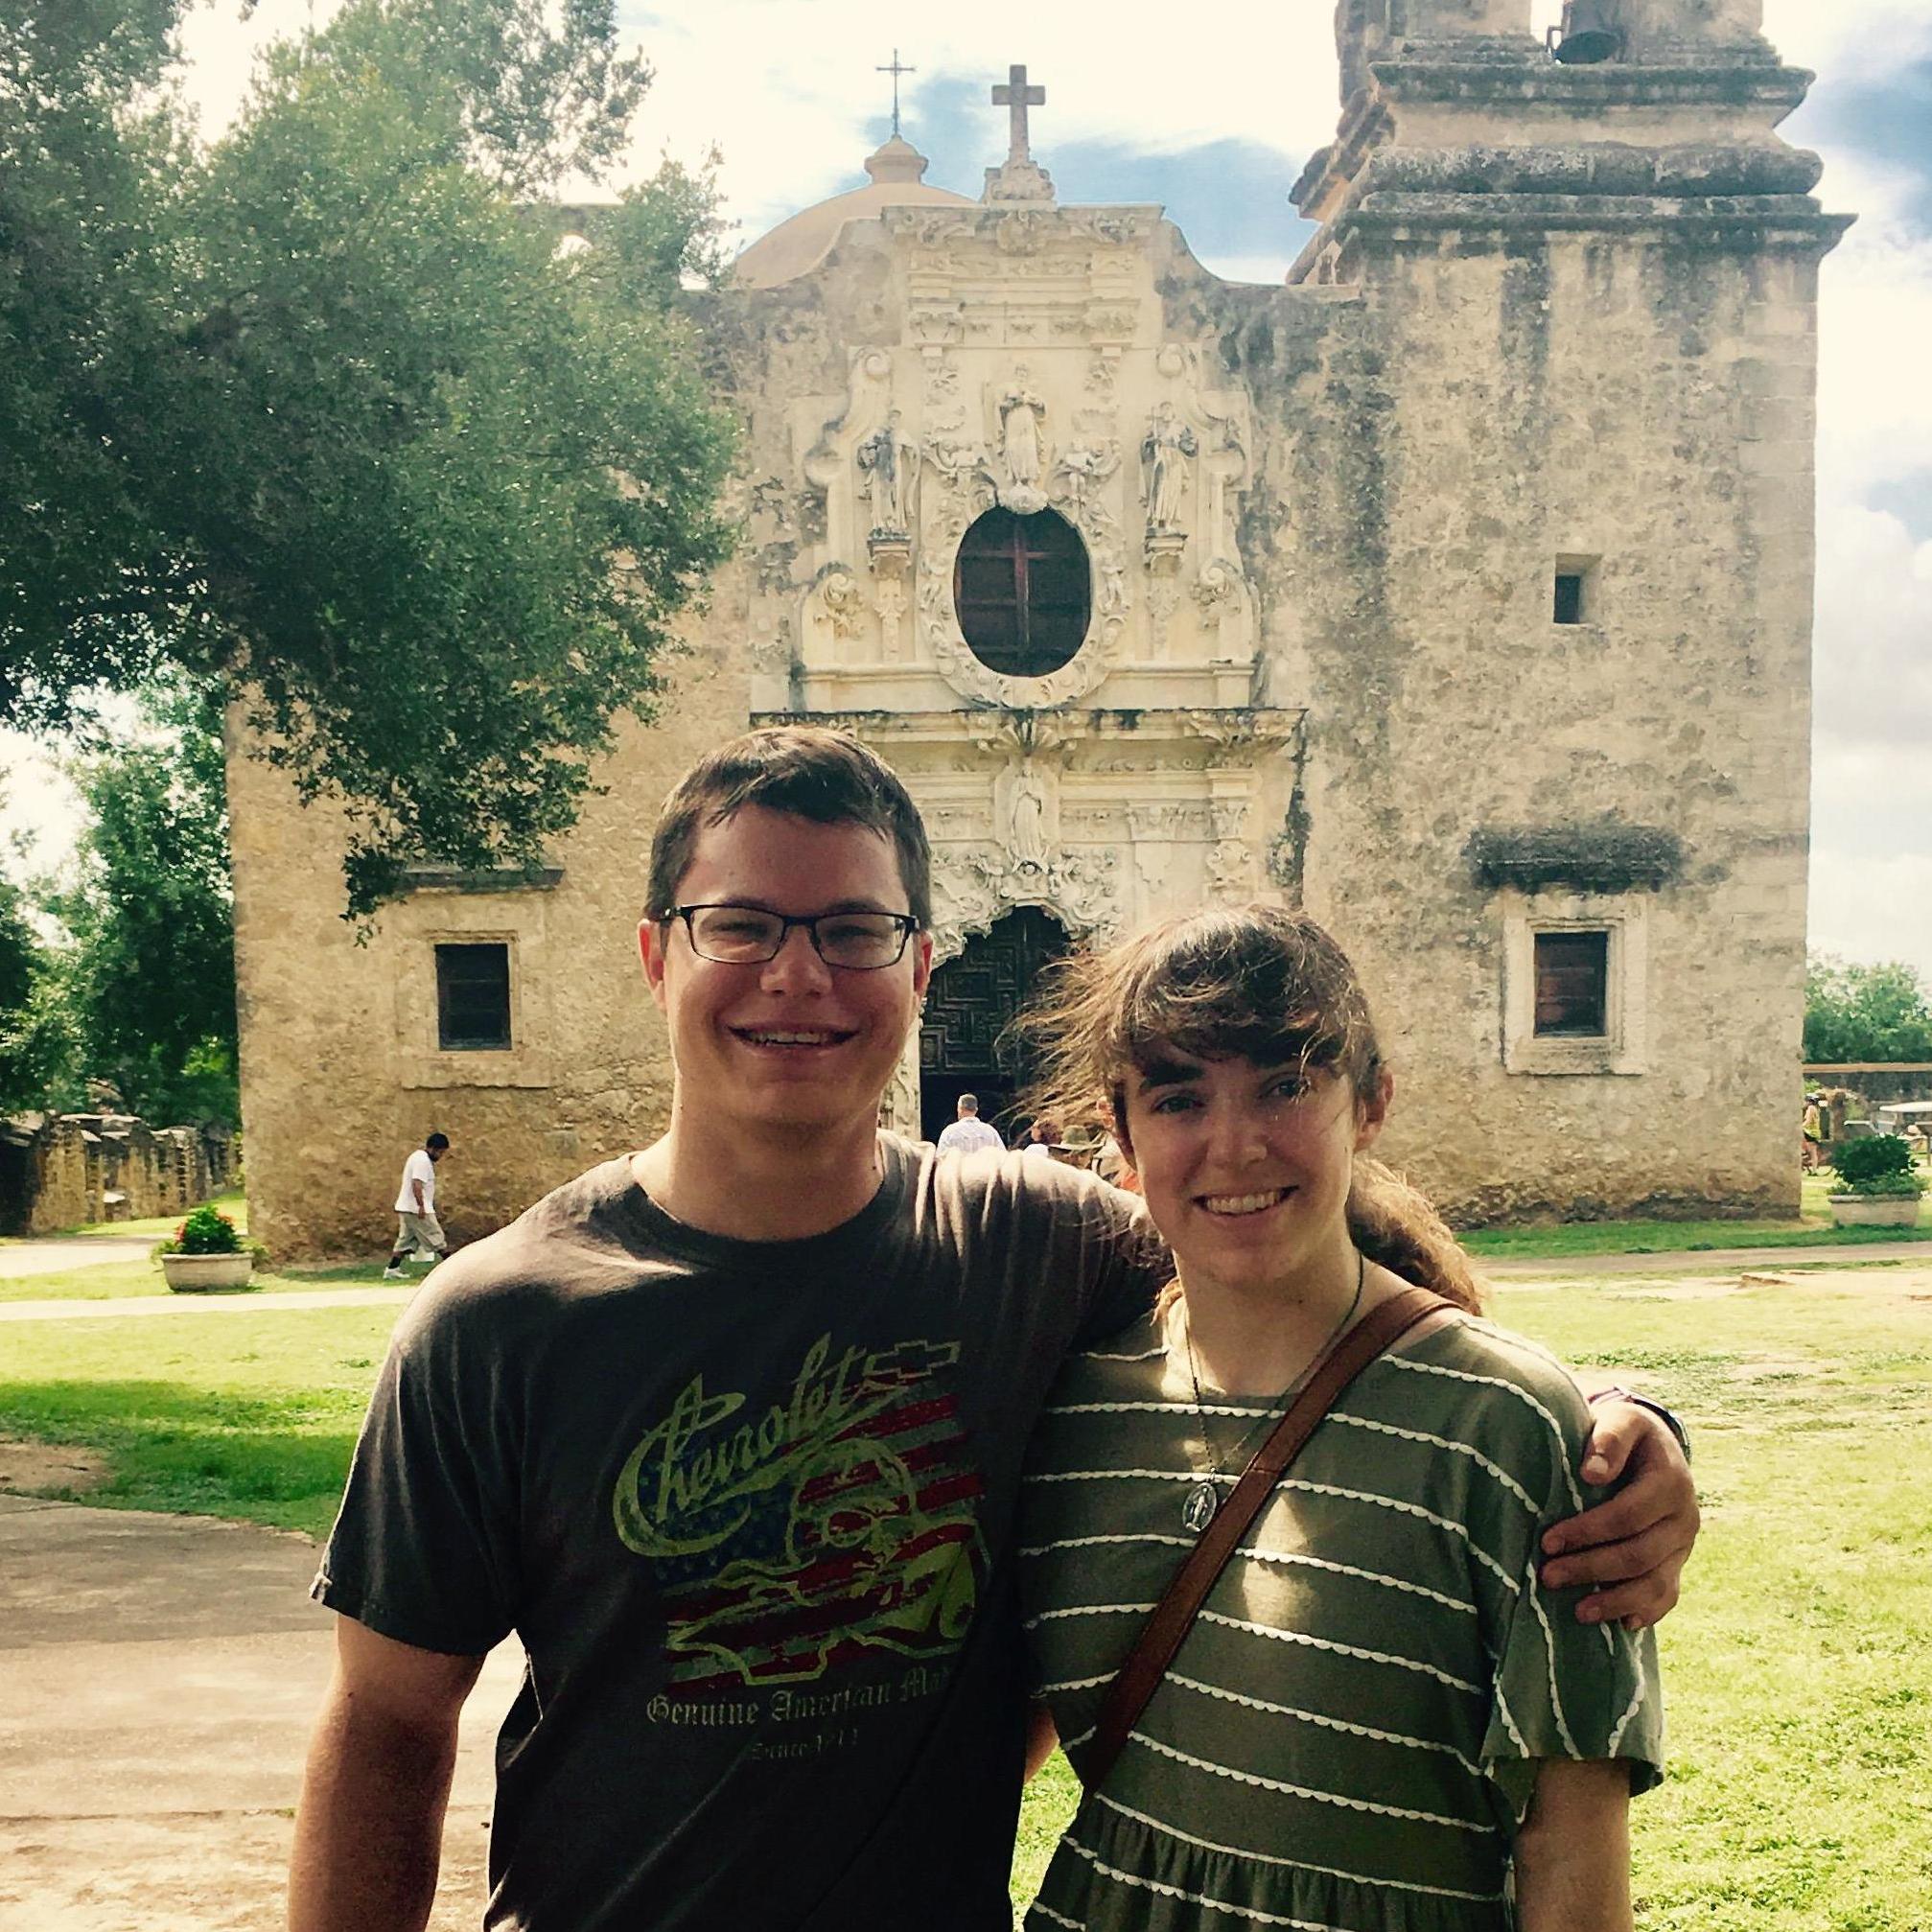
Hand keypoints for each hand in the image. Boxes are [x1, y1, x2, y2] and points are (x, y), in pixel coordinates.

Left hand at [1539, 1399, 1697, 1630]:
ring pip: (1656, 1583)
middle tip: (1548, 1576)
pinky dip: (1647, 1611)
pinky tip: (1622, 1625)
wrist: (1653, 1444)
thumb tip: (1592, 1473)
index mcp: (1671, 1482)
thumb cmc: (1626, 1431)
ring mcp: (1684, 1545)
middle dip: (1591, 1569)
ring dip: (1616, 1601)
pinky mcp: (1678, 1562)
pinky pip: (1669, 1595)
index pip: (1627, 1516)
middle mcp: (1685, 1518)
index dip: (1588, 1531)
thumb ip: (1609, 1440)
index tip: (1548, 1542)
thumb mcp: (1620, 1420)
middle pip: (1639, 1554)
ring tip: (1578, 1612)